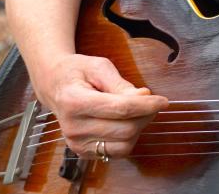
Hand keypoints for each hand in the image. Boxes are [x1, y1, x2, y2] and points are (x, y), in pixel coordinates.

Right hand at [35, 54, 168, 159]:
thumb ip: (121, 84)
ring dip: (139, 127)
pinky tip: (127, 123)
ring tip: (138, 111)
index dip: (148, 105)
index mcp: (74, 102)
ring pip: (124, 144)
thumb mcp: (99, 67)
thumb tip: (144, 96)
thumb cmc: (78, 72)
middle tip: (151, 102)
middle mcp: (73, 127)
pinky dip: (129, 138)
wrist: (54, 85)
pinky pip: (116, 152)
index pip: (121, 109)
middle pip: (126, 129)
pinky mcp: (83, 151)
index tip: (164, 100)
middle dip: (146, 115)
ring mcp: (76, 143)